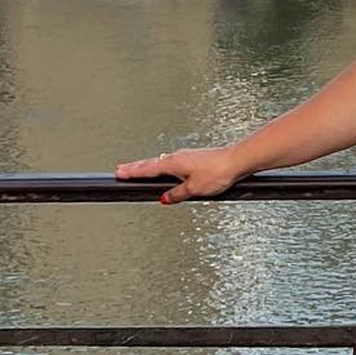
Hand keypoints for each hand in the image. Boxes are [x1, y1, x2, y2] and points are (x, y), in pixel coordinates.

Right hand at [113, 145, 242, 205]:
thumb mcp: (194, 189)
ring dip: (149, 166)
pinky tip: (167, 170)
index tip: (118, 173)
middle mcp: (177, 156)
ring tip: (138, 169)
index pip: (147, 169)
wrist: (237, 161)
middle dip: (136, 167)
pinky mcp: (195, 158)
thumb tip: (165, 198)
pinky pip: (173, 162)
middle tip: (121, 169)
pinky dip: (164, 165)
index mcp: (172, 163)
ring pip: (162, 162)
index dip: (132, 172)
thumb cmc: (218, 171)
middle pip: (151, 164)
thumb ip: (177, 194)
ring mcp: (186, 156)